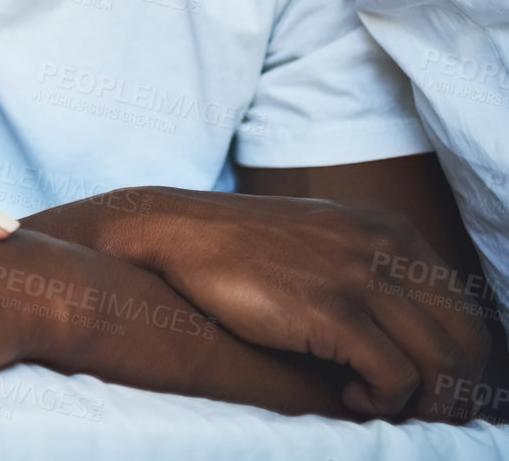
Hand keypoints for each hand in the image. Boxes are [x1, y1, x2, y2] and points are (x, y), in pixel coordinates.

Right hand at [104, 188, 492, 420]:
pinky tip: (353, 397)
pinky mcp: (331, 310)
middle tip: (418, 413)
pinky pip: (396, 378)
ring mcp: (360, 275)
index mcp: (392, 231)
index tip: (433, 391)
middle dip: (454, 392)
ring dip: (421, 403)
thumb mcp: (325, 240)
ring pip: (442, 365)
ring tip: (379, 405)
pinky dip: (384, 401)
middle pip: (468, 341)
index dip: (461, 364)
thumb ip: (372, 269)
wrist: (176, 232)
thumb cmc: (243, 247)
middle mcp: (388, 247)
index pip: (466, 311)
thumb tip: (413, 330)